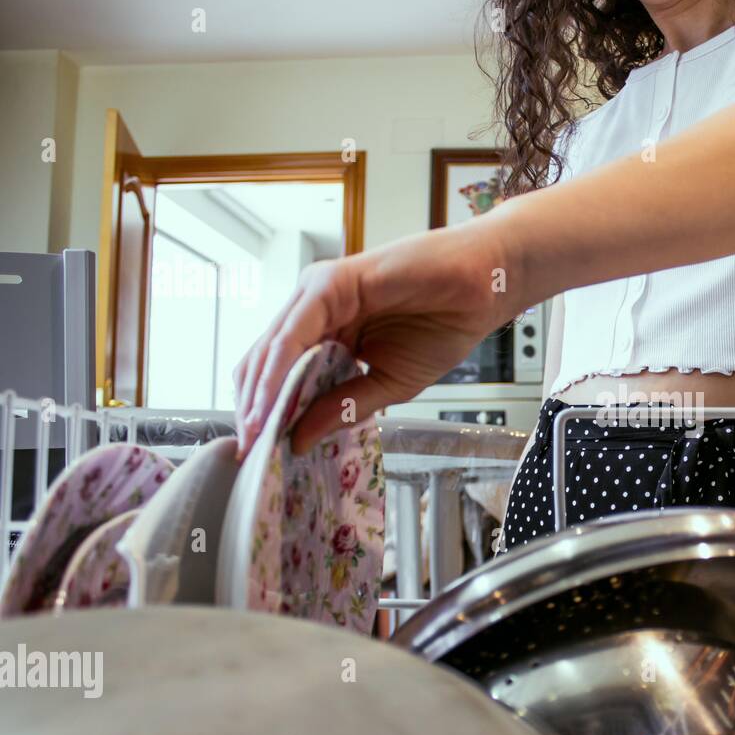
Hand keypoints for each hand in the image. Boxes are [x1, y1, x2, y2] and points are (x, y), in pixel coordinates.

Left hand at [232, 218, 513, 458]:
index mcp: (327, 329)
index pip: (279, 373)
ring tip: (257, 433)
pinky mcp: (331, 282)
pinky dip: (278, 369)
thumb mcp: (390, 383)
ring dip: (260, 394)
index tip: (257, 452)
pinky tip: (273, 400)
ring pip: (272, 348)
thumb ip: (345, 407)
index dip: (264, 411)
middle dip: (254, 407)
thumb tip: (299, 439)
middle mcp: (315, 309)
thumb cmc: (445, 324)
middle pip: (264, 361)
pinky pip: (294, 331)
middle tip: (249, 451)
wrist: (485, 288)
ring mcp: (319, 293)